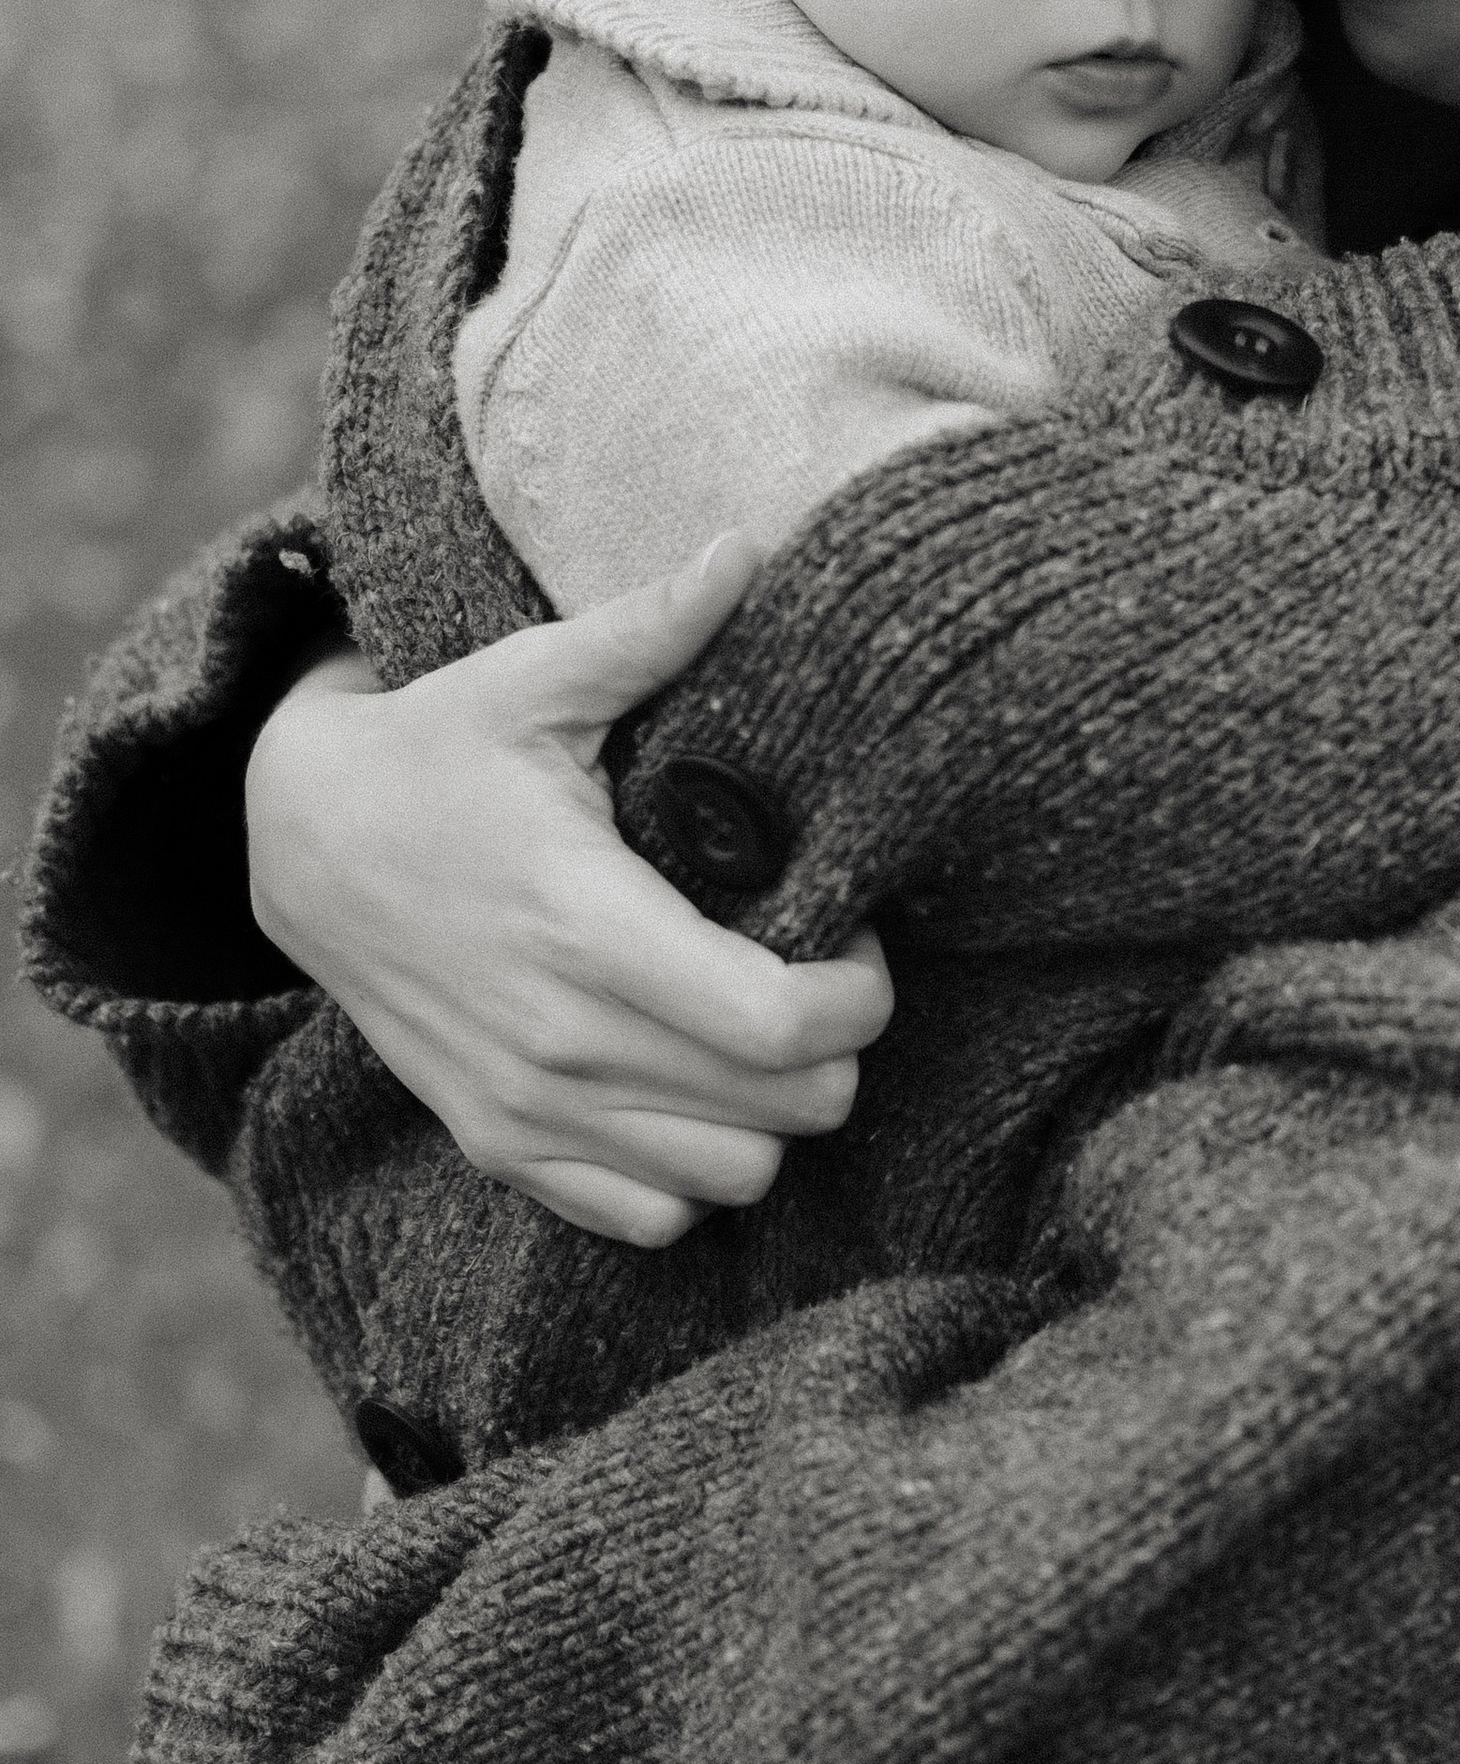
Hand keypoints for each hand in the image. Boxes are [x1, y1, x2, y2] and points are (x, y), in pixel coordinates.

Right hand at [243, 537, 890, 1245]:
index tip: (852, 933)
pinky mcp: (501, 1146)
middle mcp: (561, 1041)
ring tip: (757, 1024)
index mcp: (587, 927)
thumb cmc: (438, 750)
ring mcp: (526, 1110)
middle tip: (814, 967)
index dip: (860, 991)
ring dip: (773, 1110)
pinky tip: (689, 1082)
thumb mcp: (533, 679)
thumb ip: (652, 628)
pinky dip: (695, 1168)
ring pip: (737, 1176)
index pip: (787, 1026)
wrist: (295, 842)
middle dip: (836, 1044)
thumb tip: (750, 546)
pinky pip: (656, 1217)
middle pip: (789, 1109)